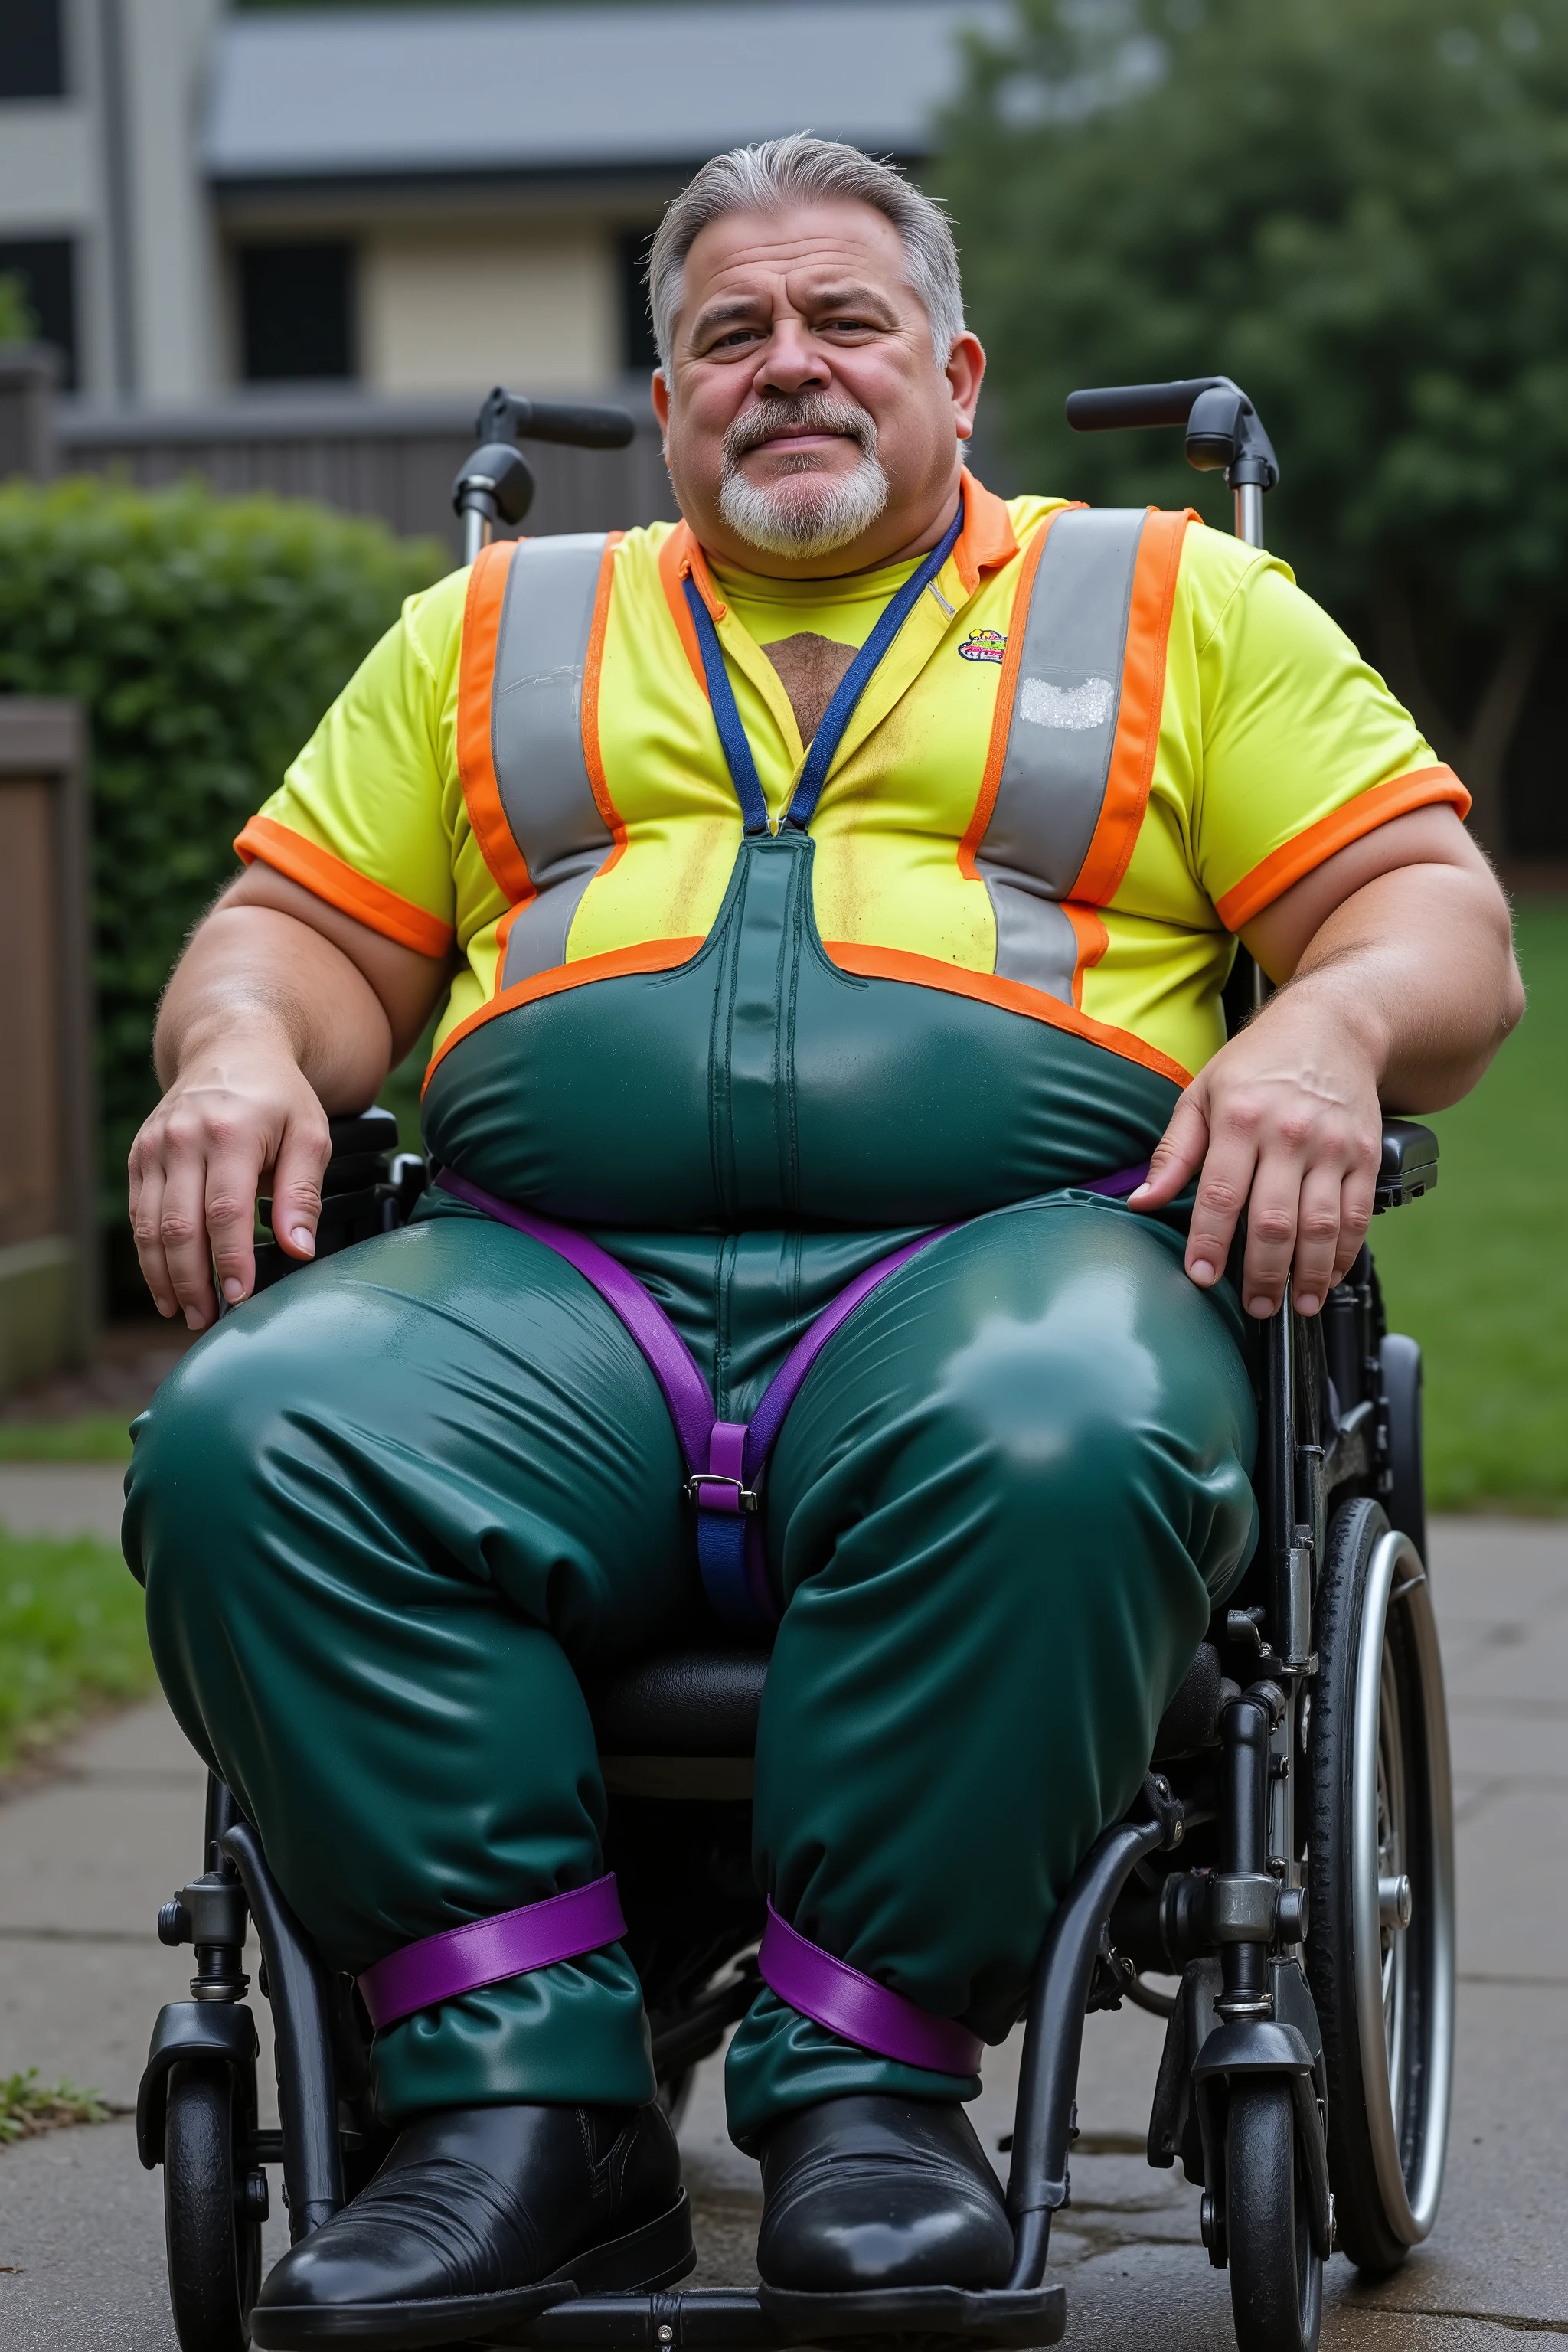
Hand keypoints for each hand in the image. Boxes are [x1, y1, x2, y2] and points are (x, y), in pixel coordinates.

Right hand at [128, 1024, 330, 1330]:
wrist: (231, 1048)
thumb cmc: (279, 1098)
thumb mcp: (310, 1135)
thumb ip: (302, 1194)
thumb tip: (298, 1250)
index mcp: (230, 1133)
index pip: (225, 1210)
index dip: (230, 1259)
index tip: (239, 1297)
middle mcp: (183, 1139)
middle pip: (180, 1225)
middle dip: (192, 1280)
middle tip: (207, 1319)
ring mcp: (155, 1147)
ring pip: (151, 1225)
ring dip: (164, 1276)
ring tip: (185, 1313)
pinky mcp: (139, 1155)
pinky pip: (139, 1214)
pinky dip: (149, 1254)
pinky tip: (165, 1284)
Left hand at [1129, 986, 1381, 1318]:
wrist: (1335, 1026)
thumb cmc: (1259, 1062)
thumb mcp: (1202, 1093)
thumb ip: (1174, 1152)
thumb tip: (1143, 1200)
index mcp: (1239, 1118)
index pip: (1220, 1193)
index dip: (1209, 1241)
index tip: (1202, 1275)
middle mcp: (1288, 1133)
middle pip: (1273, 1219)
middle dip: (1262, 1273)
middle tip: (1255, 1306)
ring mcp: (1332, 1147)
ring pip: (1321, 1226)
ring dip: (1309, 1275)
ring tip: (1296, 1304)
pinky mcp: (1366, 1156)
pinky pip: (1357, 1215)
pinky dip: (1346, 1253)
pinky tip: (1331, 1276)